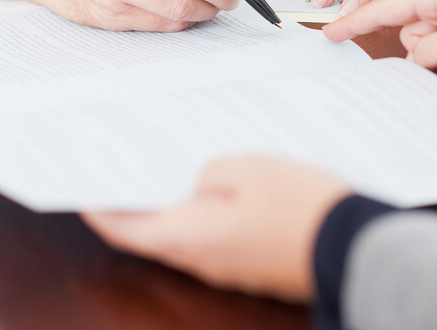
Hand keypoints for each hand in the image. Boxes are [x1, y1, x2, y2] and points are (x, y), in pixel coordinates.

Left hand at [81, 156, 351, 302]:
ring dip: (171, 208)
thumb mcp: (248, 169)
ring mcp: (229, 267)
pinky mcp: (252, 265)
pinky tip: (218, 188)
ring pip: (185, 236)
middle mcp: (203, 260)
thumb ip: (211, 173)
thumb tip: (202, 181)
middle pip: (153, 235)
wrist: (353, 245)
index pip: (126, 229)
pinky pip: (217, 239)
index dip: (99, 209)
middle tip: (125, 172)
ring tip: (169, 171)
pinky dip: (204, 215)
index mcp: (191, 237)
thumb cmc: (300, 206)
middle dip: (135, 205)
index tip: (83, 188)